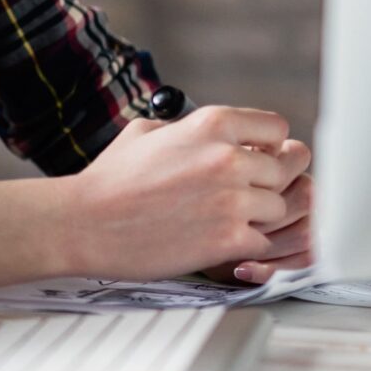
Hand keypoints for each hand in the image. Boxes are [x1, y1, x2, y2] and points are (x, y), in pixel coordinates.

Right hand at [58, 107, 303, 280]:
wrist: (86, 222)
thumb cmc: (110, 179)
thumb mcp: (146, 131)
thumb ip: (186, 126)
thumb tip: (201, 130)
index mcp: (212, 124)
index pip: (277, 128)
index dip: (267, 146)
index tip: (254, 160)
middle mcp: (228, 157)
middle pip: (284, 170)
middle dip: (266, 184)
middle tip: (242, 196)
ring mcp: (232, 199)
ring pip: (279, 207)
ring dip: (259, 217)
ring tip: (228, 220)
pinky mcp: (228, 238)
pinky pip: (264, 242)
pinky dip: (247, 246)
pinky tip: (220, 242)